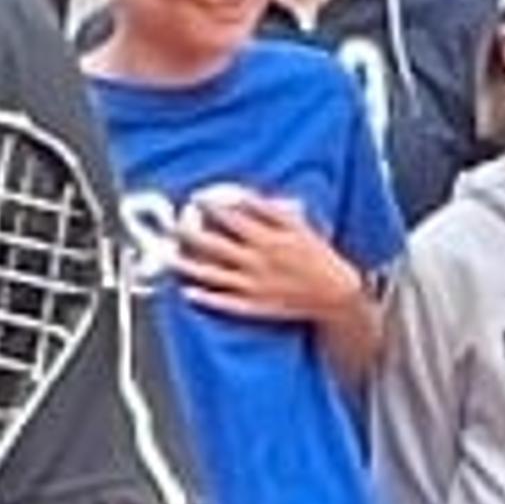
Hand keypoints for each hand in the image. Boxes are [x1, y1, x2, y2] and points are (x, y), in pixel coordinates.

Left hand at [174, 190, 360, 326]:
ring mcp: (254, 286)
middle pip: (216, 246)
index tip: (195, 199)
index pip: (234, 219)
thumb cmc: (317, 257)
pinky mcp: (254, 306)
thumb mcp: (300, 227)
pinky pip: (225, 302)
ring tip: (168, 258)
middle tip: (171, 227)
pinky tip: (187, 292)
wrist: (336, 294)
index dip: (213, 208)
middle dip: (190, 235)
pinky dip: (205, 298)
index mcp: (270, 240)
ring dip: (188, 266)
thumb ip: (271, 210)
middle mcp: (258, 262)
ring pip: (213, 274)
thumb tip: (243, 197)